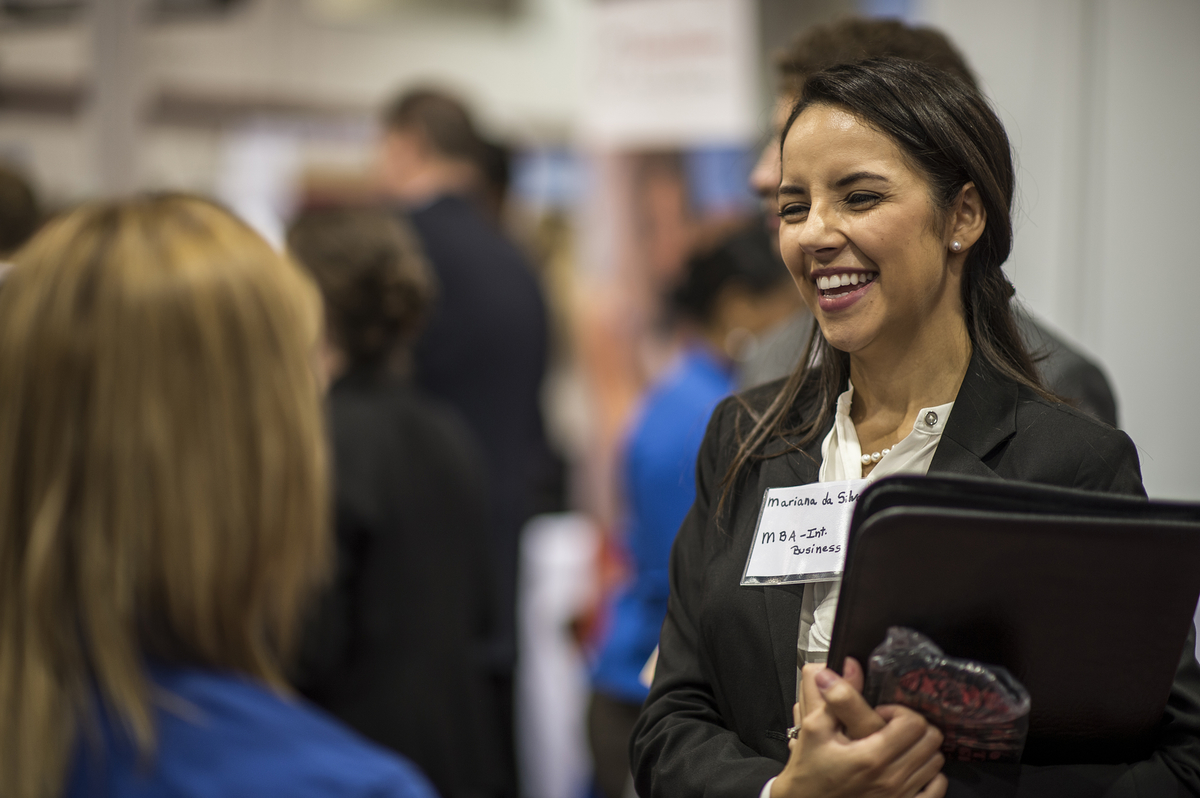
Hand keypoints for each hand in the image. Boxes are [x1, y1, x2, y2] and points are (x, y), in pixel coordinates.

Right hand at [771, 660, 945, 797]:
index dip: (898, 711)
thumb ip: (838, 698)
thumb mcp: (815, 728)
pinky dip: (929, 774)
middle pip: (931, 740)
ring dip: (921, 747)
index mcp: (872, 757)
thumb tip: (849, 665)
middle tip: (891, 726)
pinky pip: (936, 787)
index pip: (914, 723)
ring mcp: (900, 795)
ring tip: (897, 744)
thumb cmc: (808, 771)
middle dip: (913, 725)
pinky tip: (909, 766)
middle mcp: (891, 779)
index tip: (881, 713)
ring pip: (936, 761)